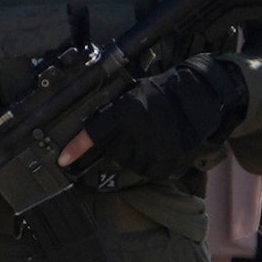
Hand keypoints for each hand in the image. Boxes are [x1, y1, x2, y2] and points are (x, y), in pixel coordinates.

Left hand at [72, 56, 249, 183]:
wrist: (197, 98)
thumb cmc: (162, 92)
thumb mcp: (132, 93)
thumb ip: (113, 112)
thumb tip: (94, 128)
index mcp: (123, 113)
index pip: (93, 134)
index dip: (76, 148)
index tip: (63, 160)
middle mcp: (134, 134)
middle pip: (113, 151)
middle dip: (120, 142)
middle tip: (138, 128)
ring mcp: (150, 151)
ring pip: (130, 162)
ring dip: (137, 152)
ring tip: (153, 134)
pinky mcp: (164, 163)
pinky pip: (148, 170)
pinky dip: (152, 161)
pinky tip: (162, 144)